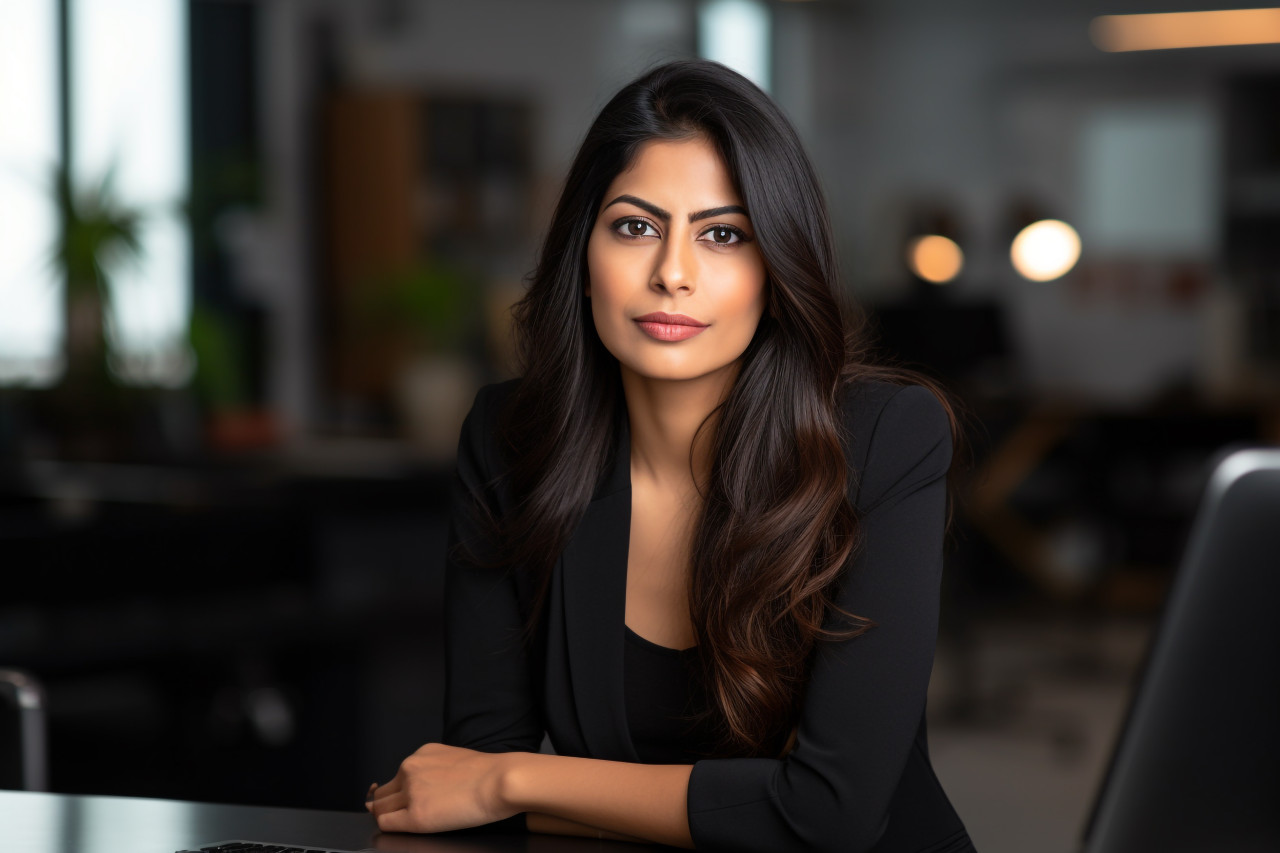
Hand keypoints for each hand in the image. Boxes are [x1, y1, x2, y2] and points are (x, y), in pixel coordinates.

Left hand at [365, 742, 515, 832]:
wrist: (501, 781)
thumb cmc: (489, 774)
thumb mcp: (455, 760)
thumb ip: (435, 770)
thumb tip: (424, 789)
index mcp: (421, 755)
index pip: (394, 778)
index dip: (394, 794)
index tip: (398, 803)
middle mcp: (410, 769)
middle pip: (381, 793)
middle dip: (385, 806)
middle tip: (398, 816)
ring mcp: (411, 792)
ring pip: (379, 809)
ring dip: (388, 817)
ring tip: (405, 824)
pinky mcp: (416, 816)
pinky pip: (386, 823)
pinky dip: (392, 827)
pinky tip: (408, 828)